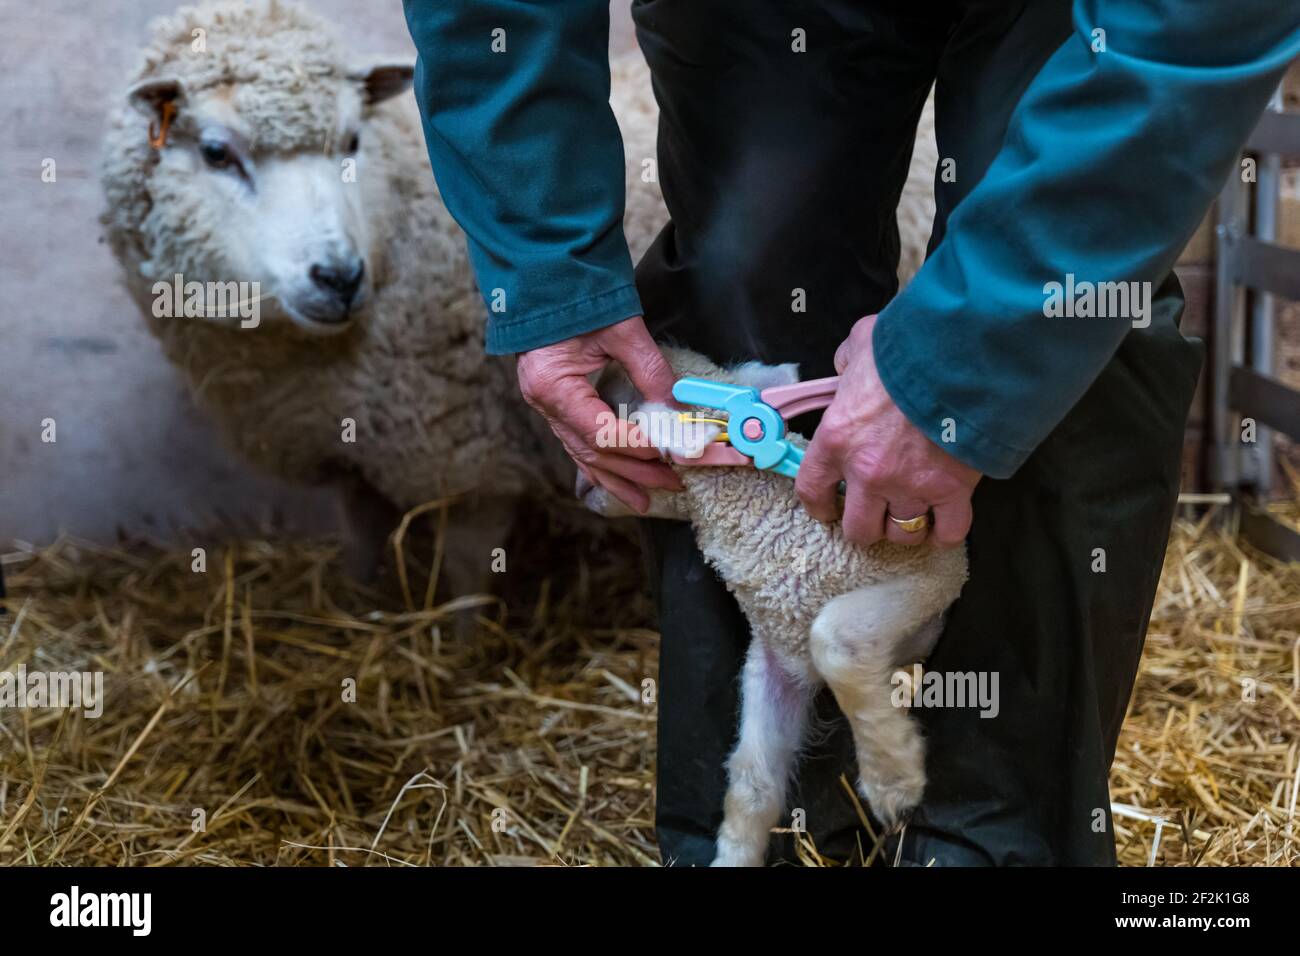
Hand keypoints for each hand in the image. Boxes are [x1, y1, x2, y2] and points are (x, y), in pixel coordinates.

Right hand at [517, 315, 681, 513]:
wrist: (546, 279)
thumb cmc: (579, 298)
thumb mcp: (620, 329)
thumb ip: (650, 369)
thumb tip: (678, 407)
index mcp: (554, 384)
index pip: (601, 431)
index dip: (637, 447)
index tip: (671, 455)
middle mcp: (545, 403)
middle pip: (593, 451)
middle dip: (634, 470)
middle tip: (671, 481)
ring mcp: (546, 406)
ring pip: (583, 455)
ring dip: (617, 477)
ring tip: (644, 499)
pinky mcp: (555, 405)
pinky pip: (577, 444)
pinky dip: (599, 466)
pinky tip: (614, 483)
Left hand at [796, 314, 979, 546]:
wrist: (960, 354)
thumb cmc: (909, 347)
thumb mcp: (861, 344)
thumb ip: (848, 360)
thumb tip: (849, 367)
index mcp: (837, 439)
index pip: (811, 491)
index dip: (819, 506)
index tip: (828, 507)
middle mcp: (869, 472)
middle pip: (858, 528)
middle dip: (865, 524)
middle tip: (875, 512)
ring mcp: (911, 485)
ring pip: (902, 535)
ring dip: (905, 527)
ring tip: (911, 512)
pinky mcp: (952, 490)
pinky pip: (948, 532)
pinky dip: (945, 533)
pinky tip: (942, 523)